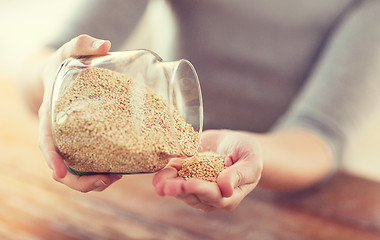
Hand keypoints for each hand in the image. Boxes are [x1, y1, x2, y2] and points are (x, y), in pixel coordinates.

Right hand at [38, 35, 121, 191]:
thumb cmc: (63, 66)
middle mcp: (58, 134)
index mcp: (49, 116)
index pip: (46, 141)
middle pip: (61, 168)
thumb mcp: (69, 52)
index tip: (60, 173)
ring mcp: (70, 142)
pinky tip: (120, 170)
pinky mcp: (83, 143)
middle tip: (107, 180)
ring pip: (76, 172)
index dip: (51, 159)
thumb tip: (105, 44)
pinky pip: (88, 164)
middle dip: (81, 181)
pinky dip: (101, 172)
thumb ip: (82, 44)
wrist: (59, 76)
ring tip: (118, 177)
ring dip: (94, 181)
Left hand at [153, 129, 262, 211]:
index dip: (201, 190)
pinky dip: (165, 175)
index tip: (189, 183)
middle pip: (193, 196)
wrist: (234, 142)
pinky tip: (157, 174)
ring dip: (168, 185)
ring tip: (158, 181)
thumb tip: (225, 189)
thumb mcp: (250, 161)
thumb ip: (239, 175)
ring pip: (180, 190)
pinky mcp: (186, 175)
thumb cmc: (248, 153)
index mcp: (229, 196)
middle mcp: (211, 195)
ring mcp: (197, 187)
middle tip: (167, 186)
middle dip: (179, 190)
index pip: (214, 196)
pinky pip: (174, 178)